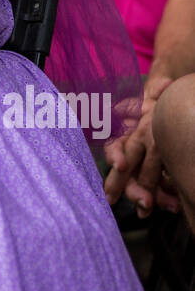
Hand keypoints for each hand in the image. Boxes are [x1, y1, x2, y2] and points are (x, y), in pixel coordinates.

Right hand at [104, 72, 179, 216]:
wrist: (166, 119)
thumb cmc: (157, 110)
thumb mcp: (156, 100)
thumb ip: (156, 93)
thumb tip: (164, 84)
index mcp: (125, 137)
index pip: (114, 148)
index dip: (115, 156)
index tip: (121, 165)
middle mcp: (129, 156)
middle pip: (124, 177)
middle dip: (133, 191)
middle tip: (145, 202)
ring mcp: (141, 170)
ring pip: (139, 189)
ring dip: (150, 199)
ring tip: (166, 207)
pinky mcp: (155, 181)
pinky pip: (156, 193)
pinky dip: (165, 200)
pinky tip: (177, 205)